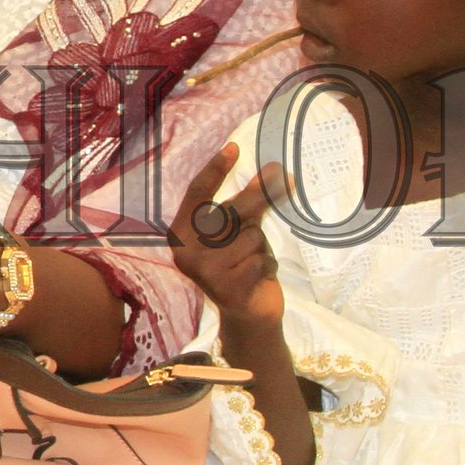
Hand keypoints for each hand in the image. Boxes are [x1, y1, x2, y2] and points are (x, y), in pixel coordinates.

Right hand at [169, 141, 284, 323]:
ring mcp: (203, 272)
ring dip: (262, 248)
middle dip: (260, 196)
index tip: (234, 147)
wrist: (248, 316)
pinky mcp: (226, 289)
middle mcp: (185, 251)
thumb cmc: (241, 266)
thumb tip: (274, 170)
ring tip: (254, 262)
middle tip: (284, 175)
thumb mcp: (241, 230)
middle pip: (230, 210)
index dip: (215, 170)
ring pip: (250, 238)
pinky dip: (268, 267)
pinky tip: (259, 277)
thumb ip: (250, 202)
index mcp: (181, 233)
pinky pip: (261, 261)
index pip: (197, 194)